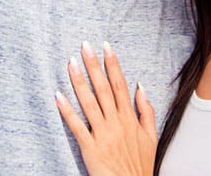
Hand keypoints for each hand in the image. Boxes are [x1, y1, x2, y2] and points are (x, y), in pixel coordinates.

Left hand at [55, 41, 156, 175]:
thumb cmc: (140, 165)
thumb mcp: (151, 136)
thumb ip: (146, 110)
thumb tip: (140, 86)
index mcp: (129, 118)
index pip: (120, 84)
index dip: (113, 64)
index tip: (106, 47)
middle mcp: (116, 122)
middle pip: (103, 88)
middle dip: (94, 65)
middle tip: (85, 46)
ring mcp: (103, 134)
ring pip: (89, 103)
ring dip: (79, 82)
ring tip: (70, 63)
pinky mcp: (90, 148)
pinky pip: (76, 127)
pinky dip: (67, 111)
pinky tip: (58, 95)